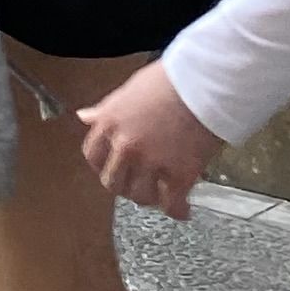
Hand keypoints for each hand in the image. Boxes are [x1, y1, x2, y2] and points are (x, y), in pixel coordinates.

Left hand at [77, 63, 218, 219]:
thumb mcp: (128, 90)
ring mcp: (151, 163)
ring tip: (160, 194)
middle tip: (138, 184)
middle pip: (113, 182)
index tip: (112, 168)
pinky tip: (183, 210)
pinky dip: (177, 210)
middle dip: (125, 186)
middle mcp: (125, 147)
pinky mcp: (179, 175)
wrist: (204, 84)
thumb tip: (85, 117)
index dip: (103, 165)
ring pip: (141, 196)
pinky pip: (172, 203)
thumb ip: (107, 110)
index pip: (93, 156)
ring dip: (150, 198)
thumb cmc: (170, 80)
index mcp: (110, 124)